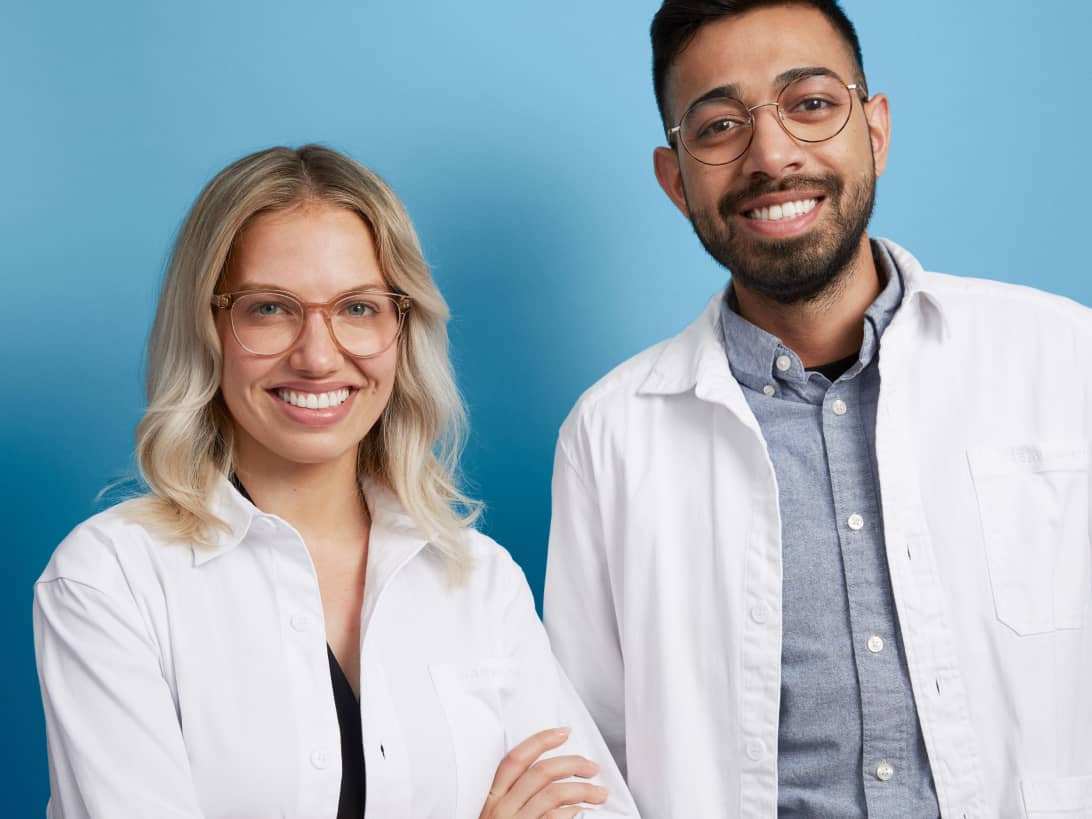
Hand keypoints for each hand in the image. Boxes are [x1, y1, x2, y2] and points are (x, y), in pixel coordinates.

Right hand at [478, 727, 608, 818]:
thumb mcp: (495, 816)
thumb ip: (514, 796)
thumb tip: (550, 778)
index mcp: (492, 798)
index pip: (515, 759)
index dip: (541, 741)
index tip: (563, 732)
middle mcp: (502, 809)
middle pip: (541, 773)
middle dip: (572, 764)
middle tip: (591, 766)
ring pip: (554, 794)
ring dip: (583, 790)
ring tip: (599, 793)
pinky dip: (575, 812)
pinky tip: (584, 811)